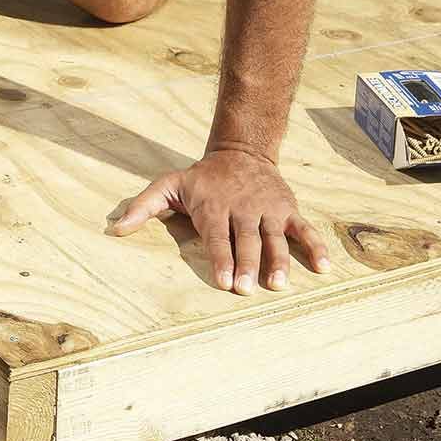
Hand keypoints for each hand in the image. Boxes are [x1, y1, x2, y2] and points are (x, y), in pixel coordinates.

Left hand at [110, 146, 331, 293]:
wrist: (240, 151)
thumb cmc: (201, 178)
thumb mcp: (168, 185)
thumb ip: (143, 206)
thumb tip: (116, 229)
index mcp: (213, 207)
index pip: (217, 237)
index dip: (221, 258)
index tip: (225, 280)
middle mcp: (242, 209)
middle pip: (245, 241)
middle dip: (247, 264)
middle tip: (248, 289)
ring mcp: (267, 209)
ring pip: (274, 238)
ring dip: (279, 261)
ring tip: (279, 284)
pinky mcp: (287, 209)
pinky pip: (304, 229)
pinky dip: (316, 247)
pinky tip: (324, 268)